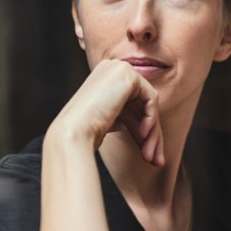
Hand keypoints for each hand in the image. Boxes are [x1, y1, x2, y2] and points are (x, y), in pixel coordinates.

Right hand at [47, 59, 163, 165]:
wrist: (73, 131)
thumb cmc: (86, 132)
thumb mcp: (112, 120)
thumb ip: (127, 116)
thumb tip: (147, 126)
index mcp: (104, 79)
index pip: (131, 105)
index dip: (141, 130)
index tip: (148, 155)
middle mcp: (111, 69)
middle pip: (141, 105)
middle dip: (151, 135)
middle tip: (157, 161)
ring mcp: (118, 69)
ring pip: (148, 104)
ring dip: (153, 133)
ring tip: (152, 157)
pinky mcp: (127, 74)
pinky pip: (151, 99)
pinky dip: (151, 119)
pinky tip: (143, 135)